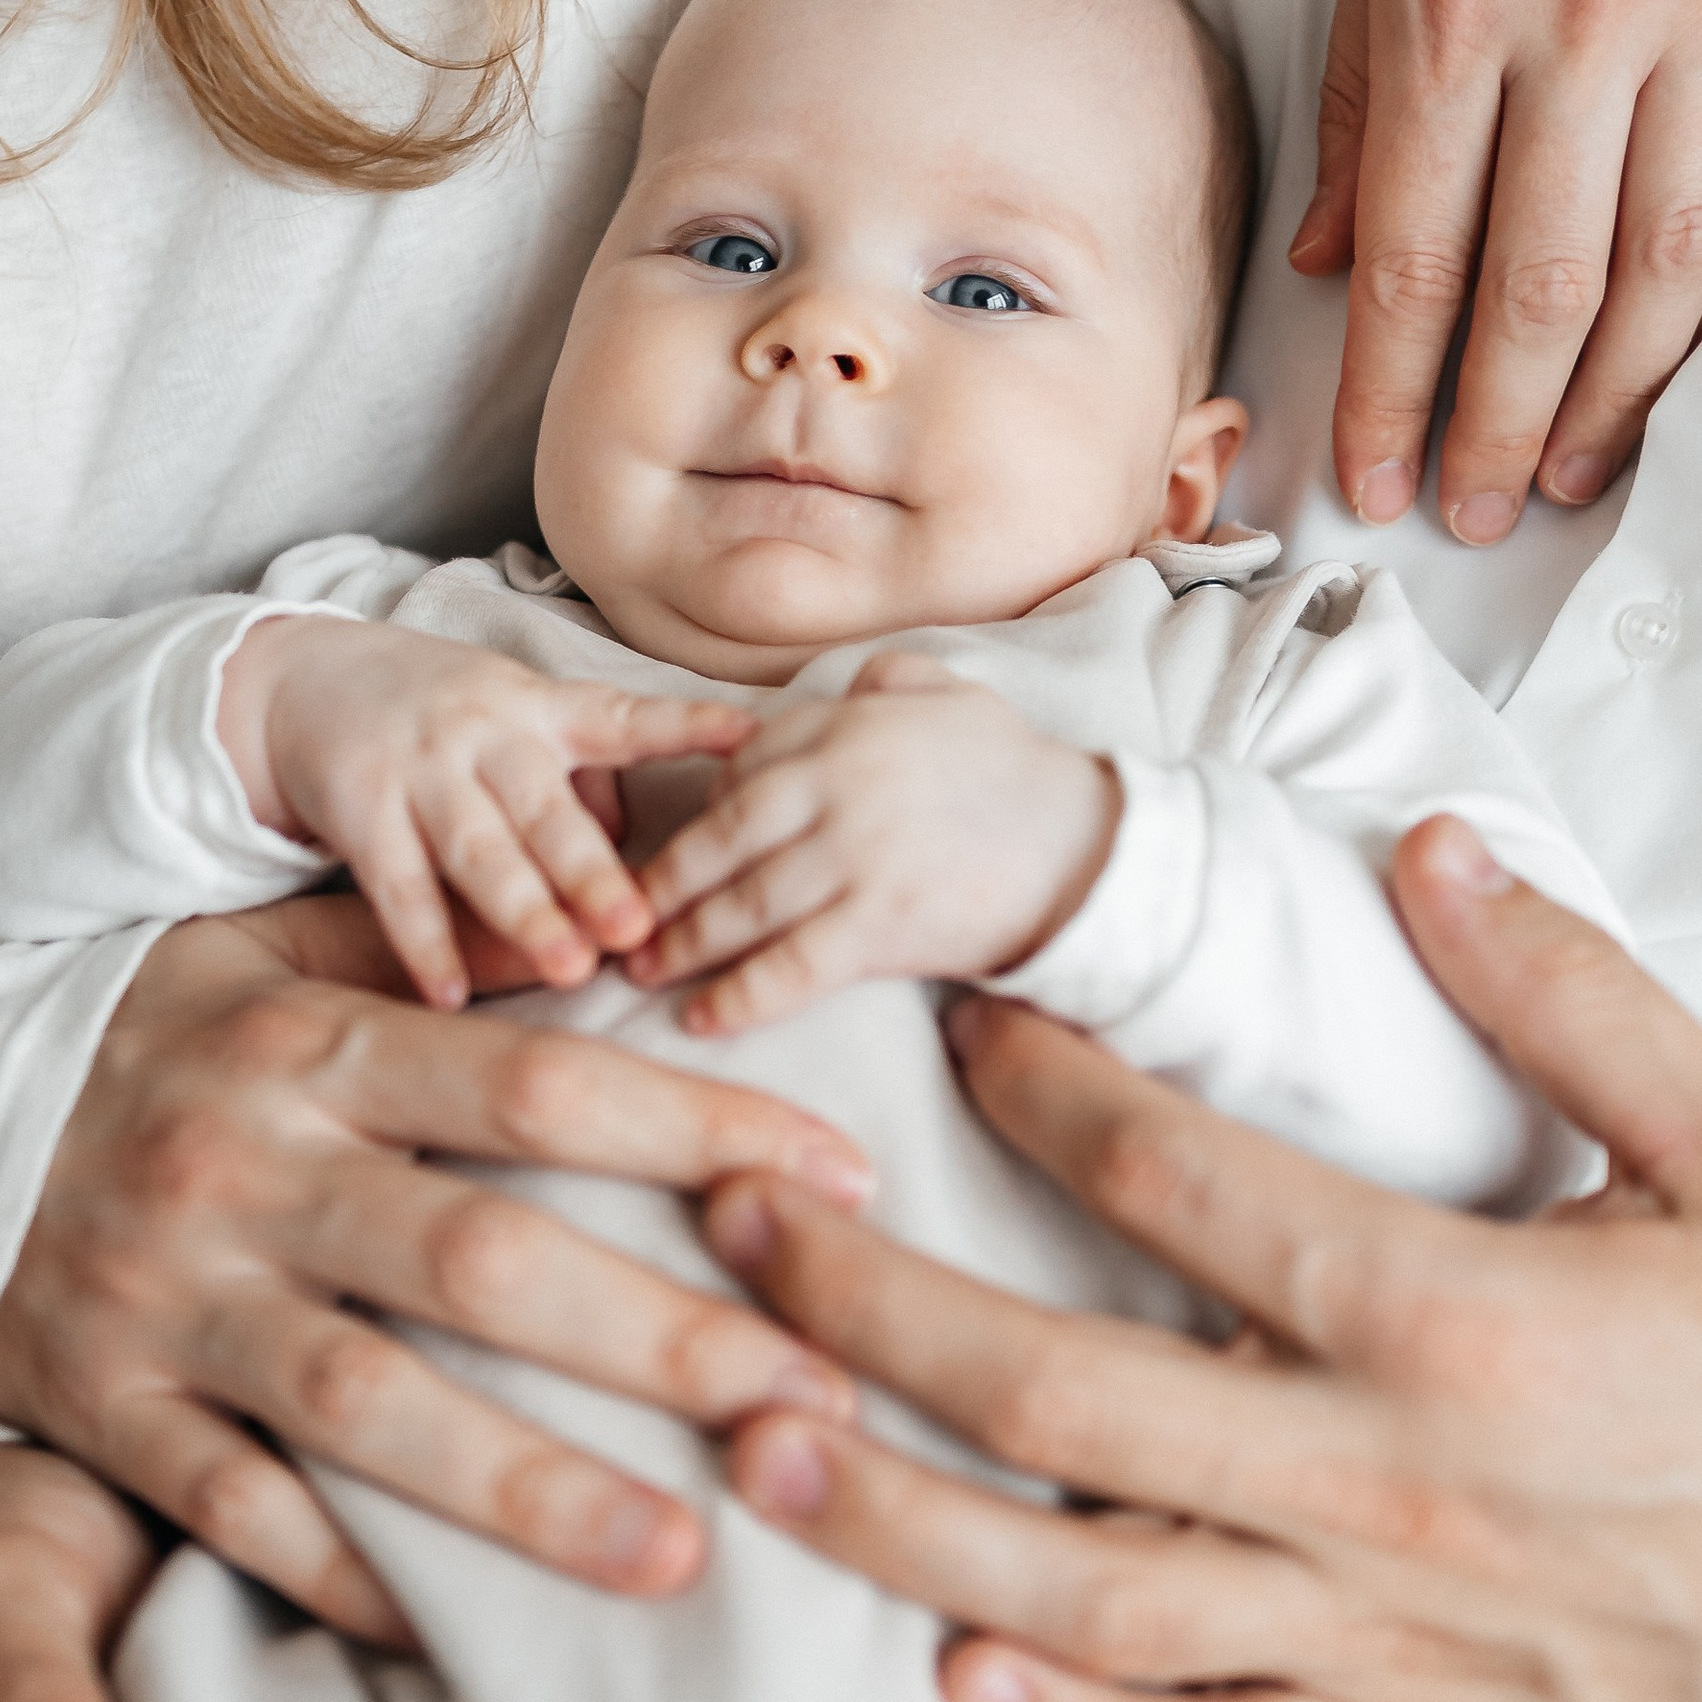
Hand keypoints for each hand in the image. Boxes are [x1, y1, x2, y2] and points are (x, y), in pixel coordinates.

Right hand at [0, 888, 868, 1624]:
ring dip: (533, 1489)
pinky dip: (339, 1573)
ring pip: (369, 1407)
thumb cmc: (129, 1035)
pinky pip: (231, 1506)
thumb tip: (609, 930)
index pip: (537, 1085)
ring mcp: (167, 1298)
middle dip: (665, 1341)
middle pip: (483, 1261)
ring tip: (686, 1556)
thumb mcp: (257, 956)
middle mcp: (245, 1170)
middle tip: (819, 1409)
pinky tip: (460, 1639)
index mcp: (305, 1048)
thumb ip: (422, 957)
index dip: (700, 1134)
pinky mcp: (98, 1406)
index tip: (841, 1189)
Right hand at [219, 614, 753, 1006]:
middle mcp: (485, 735)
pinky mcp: (361, 809)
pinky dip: (423, 942)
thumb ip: (587, 778)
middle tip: (639, 928)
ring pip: (480, 851)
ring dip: (524, 913)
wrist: (307, 677)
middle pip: (548, 812)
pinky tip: (449, 995)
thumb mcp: (522, 715)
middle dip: (593, 873)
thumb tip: (648, 856)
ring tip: (568, 970)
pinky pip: (396, 885)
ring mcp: (420, 771)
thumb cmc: (446, 714)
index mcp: (541, 709)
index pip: (623, 718)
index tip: (745, 739)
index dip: (685, 724)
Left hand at [630, 656, 1119, 1034]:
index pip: (738, 769)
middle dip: (660, 885)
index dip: (699, 813)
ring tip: (640, 971)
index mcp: (842, 729)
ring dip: (681, 943)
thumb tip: (849, 688)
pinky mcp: (878, 925)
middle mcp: (833, 788)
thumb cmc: (1016, 772)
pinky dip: (738, 995)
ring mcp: (852, 859)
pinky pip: (790, 966)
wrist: (1088, 847)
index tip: (672, 848)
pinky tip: (700, 1018)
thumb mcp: (950, 693)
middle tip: (613, 920)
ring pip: (740, 906)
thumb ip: (888, 683)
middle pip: (718, 841)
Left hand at [705, 821, 1701, 1701]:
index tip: (952, 1028)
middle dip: (864, 1306)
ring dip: (894, 1521)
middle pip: (1054, 1394)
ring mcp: (1365, 1632)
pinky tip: (946, 1673)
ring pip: (1077, 1595)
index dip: (1036, 1089)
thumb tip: (1428, 853)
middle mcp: (1375, 1481)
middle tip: (729, 1224)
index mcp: (1448, 1315)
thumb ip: (1574, 996)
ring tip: (751, 1439)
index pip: (1179, 1180)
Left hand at [1292, 0, 1701, 541]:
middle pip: (1543, 290)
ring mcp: (1693, 19)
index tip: (1375, 479)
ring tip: (1571, 467)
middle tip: (1476, 510)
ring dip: (1619, 391)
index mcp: (1452, 15)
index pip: (1419, 261)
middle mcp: (1578, 29)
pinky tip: (1673, 358)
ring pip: (1668, 262)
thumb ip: (1359, 108)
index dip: (1396, 395)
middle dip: (1500, 426)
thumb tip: (1334, 267)